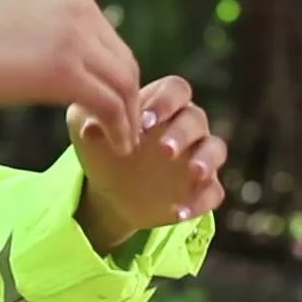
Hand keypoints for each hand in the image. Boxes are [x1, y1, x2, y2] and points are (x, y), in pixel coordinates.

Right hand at [0, 0, 142, 146]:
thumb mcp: (24, 26)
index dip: (119, 82)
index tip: (114, 110)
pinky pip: (109, 105)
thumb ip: (56, 36)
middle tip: (124, 133)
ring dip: (128, 120)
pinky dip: (118, 129)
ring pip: (125, 86)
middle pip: (126, 64)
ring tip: (122, 145)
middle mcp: (81, 10)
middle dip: (130, 102)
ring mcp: (75, 39)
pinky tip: (113, 146)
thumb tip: (75, 63)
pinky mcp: (65, 71)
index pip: (115, 44)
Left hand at [68, 75, 226, 240]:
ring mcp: (196, 157)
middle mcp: (185, 127)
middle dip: (182, 133)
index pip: (176, 89)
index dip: (167, 101)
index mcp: (161, 104)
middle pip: (196, 118)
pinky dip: (199, 201)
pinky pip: (213, 192)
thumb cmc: (101, 146)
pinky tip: (177, 212)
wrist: (108, 190)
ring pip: (216, 149)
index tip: (146, 120)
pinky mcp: (201, 188)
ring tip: (194, 172)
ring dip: (207, 159)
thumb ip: (86, 118)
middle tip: (163, 149)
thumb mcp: (85, 129)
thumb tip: (90, 128)